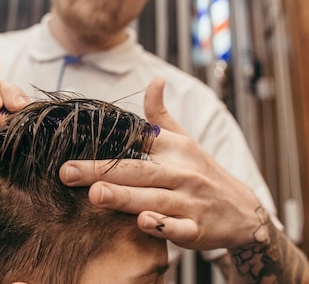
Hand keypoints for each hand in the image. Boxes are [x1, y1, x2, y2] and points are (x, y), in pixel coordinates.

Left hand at [59, 77, 262, 250]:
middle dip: (100, 171)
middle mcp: (181, 173)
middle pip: (137, 171)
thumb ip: (161, 114)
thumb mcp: (185, 141)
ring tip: (94, 194)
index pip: (137, 139)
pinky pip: (179, 229)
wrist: (242, 209)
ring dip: (124, 197)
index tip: (73, 138)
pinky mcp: (198, 230)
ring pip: (154, 198)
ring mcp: (190, 202)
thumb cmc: (201, 171)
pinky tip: (143, 222)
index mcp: (174, 149)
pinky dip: (163, 226)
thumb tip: (155, 79)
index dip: (107, 138)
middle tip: (67, 172)